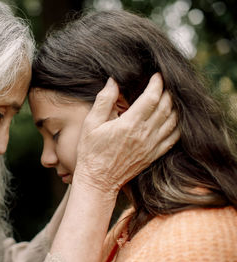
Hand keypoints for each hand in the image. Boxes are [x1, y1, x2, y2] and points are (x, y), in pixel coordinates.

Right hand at [74, 73, 178, 195]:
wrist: (98, 180)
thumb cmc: (91, 152)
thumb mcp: (91, 124)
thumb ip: (103, 101)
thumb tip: (113, 81)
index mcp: (129, 125)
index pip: (151, 98)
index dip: (157, 84)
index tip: (157, 75)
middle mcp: (144, 135)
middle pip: (166, 107)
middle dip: (168, 92)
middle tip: (165, 82)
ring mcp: (151, 146)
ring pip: (172, 122)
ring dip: (174, 107)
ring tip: (171, 97)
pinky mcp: (153, 155)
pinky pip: (173, 138)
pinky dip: (177, 126)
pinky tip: (174, 119)